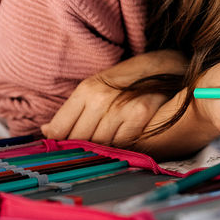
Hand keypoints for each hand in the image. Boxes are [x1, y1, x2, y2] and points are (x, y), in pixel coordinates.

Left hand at [41, 50, 185, 146]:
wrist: (172, 68)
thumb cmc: (133, 81)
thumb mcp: (99, 89)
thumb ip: (73, 112)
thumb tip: (46, 131)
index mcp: (86, 89)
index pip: (59, 129)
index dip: (60, 144)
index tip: (64, 151)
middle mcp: (99, 96)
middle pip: (79, 141)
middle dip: (83, 149)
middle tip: (92, 149)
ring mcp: (120, 106)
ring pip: (100, 145)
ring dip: (106, 149)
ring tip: (115, 141)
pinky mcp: (140, 114)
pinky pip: (123, 145)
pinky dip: (125, 147)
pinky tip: (132, 138)